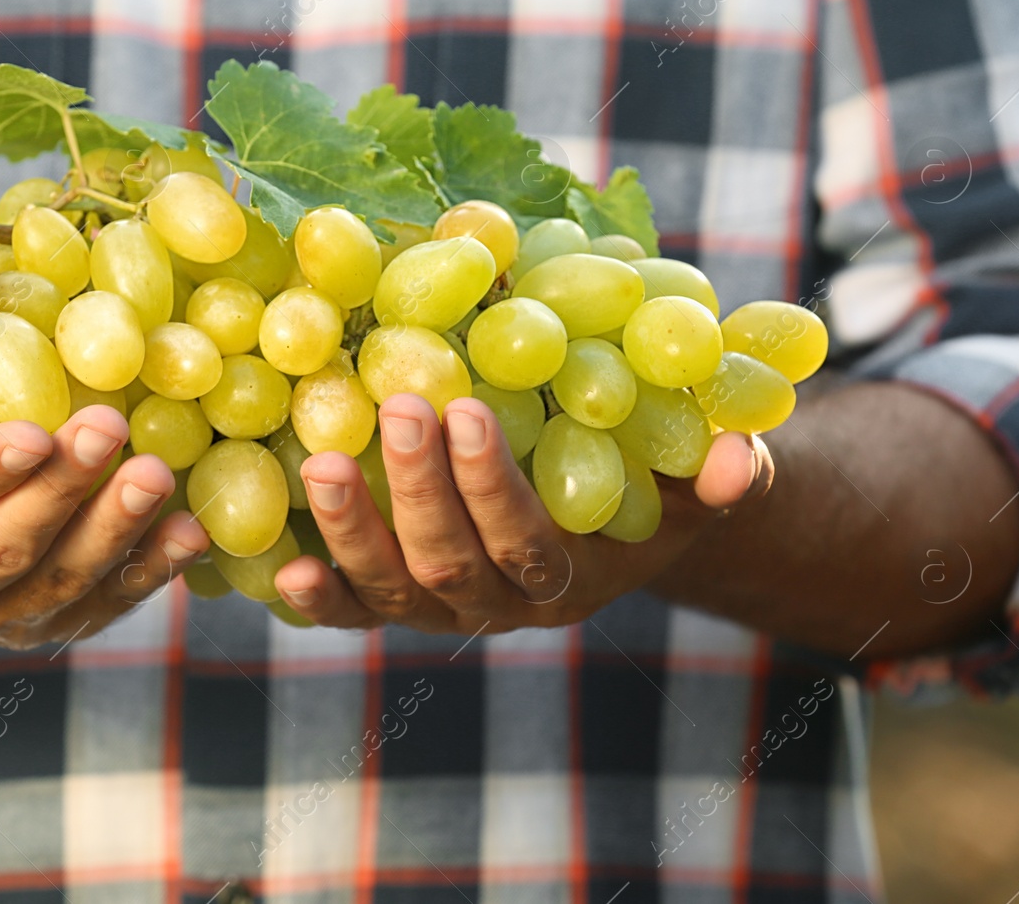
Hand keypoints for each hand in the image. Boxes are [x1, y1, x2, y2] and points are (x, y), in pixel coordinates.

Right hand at [0, 322, 207, 648]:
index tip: (33, 433)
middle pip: (4, 548)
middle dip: (60, 492)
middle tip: (109, 429)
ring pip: (62, 582)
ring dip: (116, 531)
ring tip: (157, 474)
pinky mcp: (54, 622)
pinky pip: (108, 602)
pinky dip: (153, 569)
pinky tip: (192, 529)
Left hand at [274, 393, 772, 632]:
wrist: (604, 530)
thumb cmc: (646, 487)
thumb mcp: (686, 480)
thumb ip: (714, 473)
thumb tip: (735, 458)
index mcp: (570, 577)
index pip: (529, 543)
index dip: (494, 487)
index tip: (468, 409)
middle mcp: (501, 606)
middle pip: (451, 563)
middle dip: (417, 488)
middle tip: (396, 405)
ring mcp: (442, 609)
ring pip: (390, 591)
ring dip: (352, 529)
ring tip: (318, 460)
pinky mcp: (395, 604)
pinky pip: (353, 612)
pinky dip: (318, 595)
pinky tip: (282, 562)